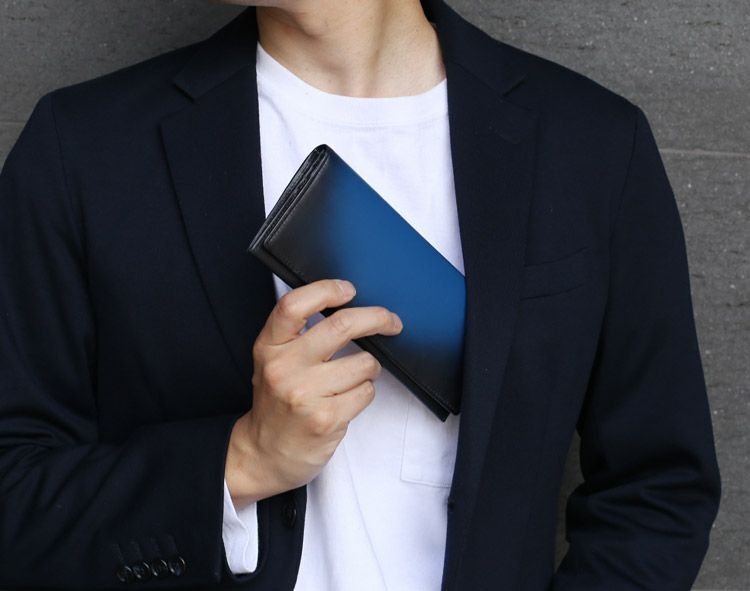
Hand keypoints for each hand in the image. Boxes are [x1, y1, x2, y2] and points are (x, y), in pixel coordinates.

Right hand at [225, 278, 402, 507]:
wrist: (264, 453)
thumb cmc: (277, 402)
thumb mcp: (273, 361)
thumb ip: (299, 334)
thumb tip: (347, 304)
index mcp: (269, 347)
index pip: (294, 305)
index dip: (327, 290)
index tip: (349, 289)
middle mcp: (284, 367)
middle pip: (341, 325)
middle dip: (377, 318)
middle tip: (391, 321)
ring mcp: (304, 395)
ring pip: (364, 362)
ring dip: (370, 368)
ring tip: (355, 377)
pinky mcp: (325, 419)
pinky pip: (366, 392)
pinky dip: (364, 392)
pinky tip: (348, 400)